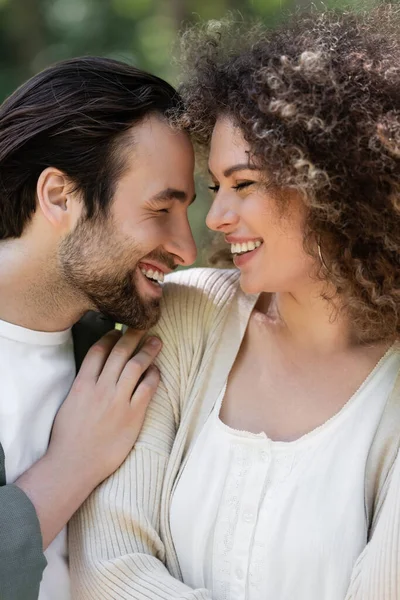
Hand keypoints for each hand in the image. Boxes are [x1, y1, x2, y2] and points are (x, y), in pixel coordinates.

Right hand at [48, 328, 160, 486]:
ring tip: (156, 341)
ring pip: (136, 365)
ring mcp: (117, 401)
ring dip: (148, 350)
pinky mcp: (133, 415)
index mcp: (82, 384)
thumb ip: (82, 387)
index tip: (118, 330)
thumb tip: (92, 375)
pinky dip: (154, 375)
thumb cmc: (67, 439)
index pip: (98, 351)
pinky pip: (147, 388)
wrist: (74, 464)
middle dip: (132, 335)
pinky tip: (157, 370)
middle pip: (120, 353)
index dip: (110, 337)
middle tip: (142, 325)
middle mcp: (101, 388)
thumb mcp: (69, 405)